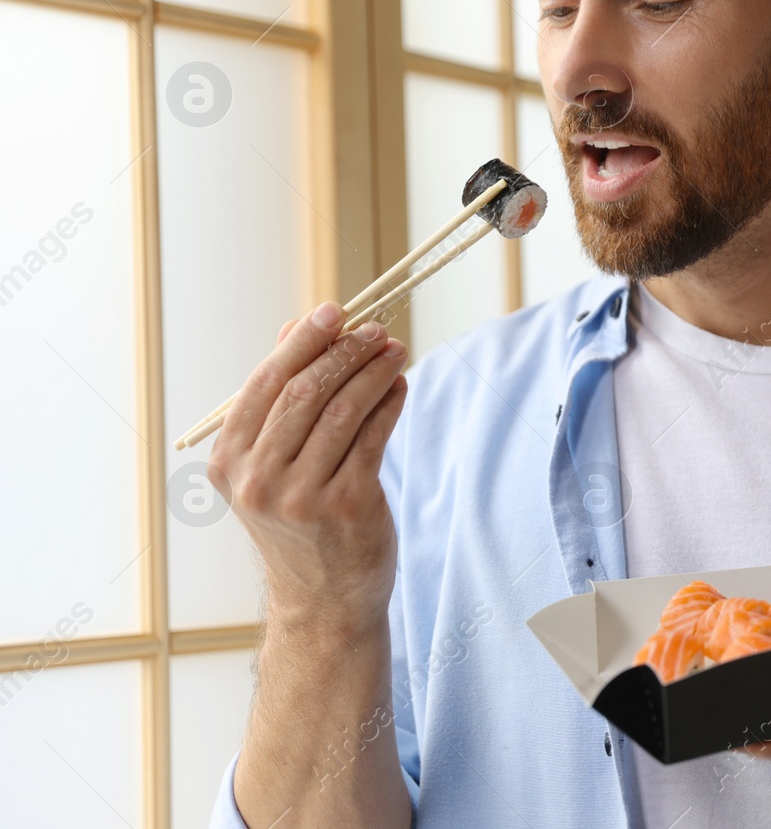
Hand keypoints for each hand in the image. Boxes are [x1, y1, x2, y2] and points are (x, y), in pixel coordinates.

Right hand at [208, 301, 407, 638]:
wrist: (323, 600)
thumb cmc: (301, 522)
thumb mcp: (274, 464)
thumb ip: (281, 399)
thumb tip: (295, 327)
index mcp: (229, 461)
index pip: (265, 383)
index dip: (302, 342)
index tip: (333, 311)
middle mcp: (257, 479)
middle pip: (305, 391)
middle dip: (345, 351)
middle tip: (376, 330)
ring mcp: (300, 495)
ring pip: (342, 410)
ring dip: (374, 372)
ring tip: (395, 351)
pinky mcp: (346, 504)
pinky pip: (373, 437)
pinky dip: (389, 404)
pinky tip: (400, 386)